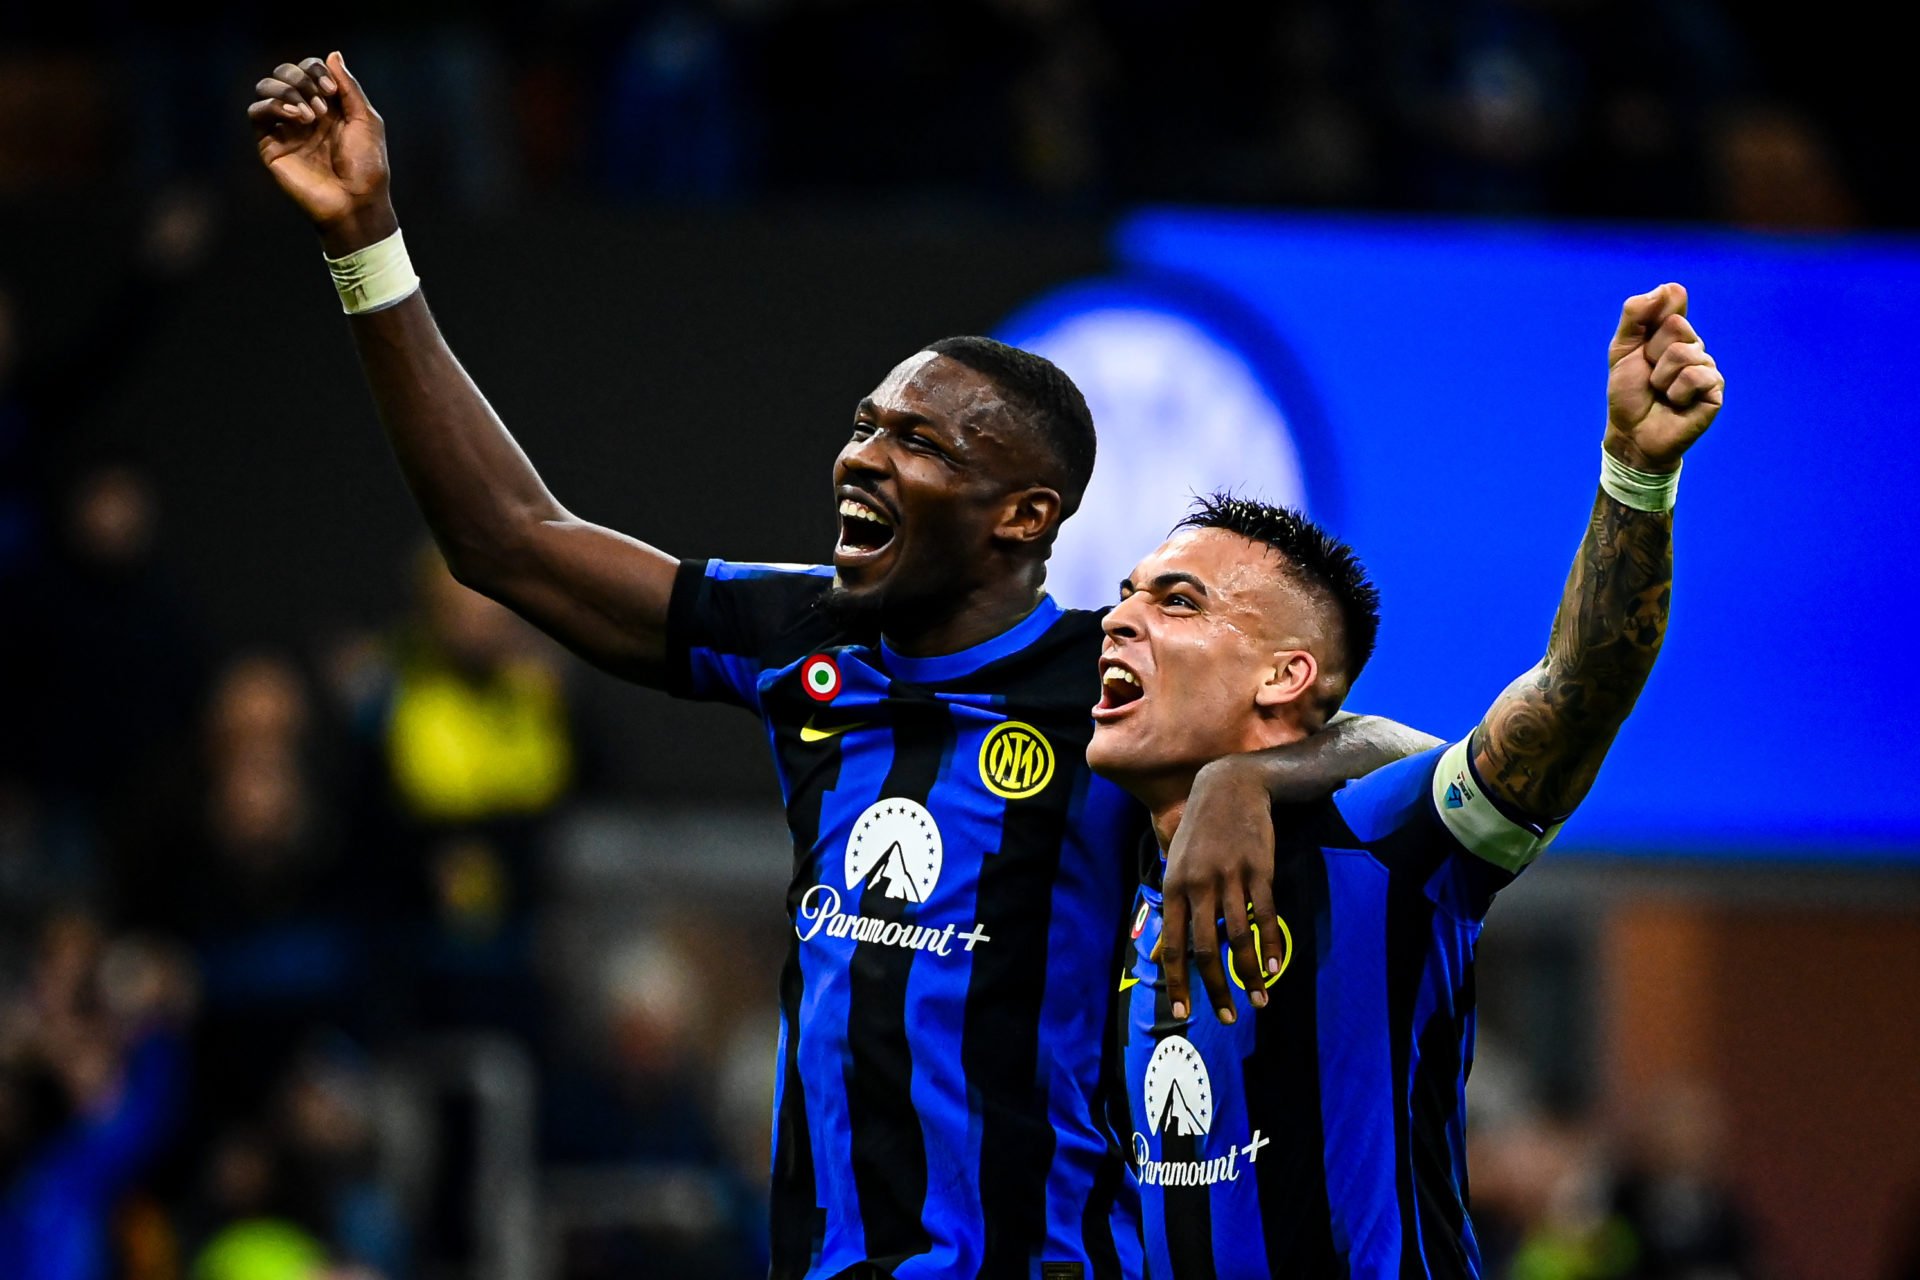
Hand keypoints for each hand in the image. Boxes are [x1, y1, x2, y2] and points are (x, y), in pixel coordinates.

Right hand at [247, 52, 395, 251]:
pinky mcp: (270, 144)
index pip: (307, 69)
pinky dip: (272, 105)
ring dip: (288, 91)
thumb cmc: (367, 166)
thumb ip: (348, 87)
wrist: (356, 202)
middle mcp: (304, 112)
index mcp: (327, 104)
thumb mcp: (366, 120)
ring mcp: (285, 128)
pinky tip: (295, 117)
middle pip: (284, 73)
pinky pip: (256, 113)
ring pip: (265, 87)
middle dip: (301, 79)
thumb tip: (332, 54)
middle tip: (323, 108)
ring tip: (310, 116)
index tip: (331, 91)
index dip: (315, 70)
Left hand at [1157, 755, 1284, 1024]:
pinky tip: (1274, 967)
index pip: (1173, 944)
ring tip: (1258, 1000)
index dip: (1177, 981)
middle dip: (1216, 988)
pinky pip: (1263, 916)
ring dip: (1249, 974)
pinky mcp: (1259, 870)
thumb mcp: (1177, 864)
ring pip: (1239, 938)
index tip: (1183, 1011)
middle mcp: (1199, 885)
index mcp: (1174, 887)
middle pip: (1206, 949)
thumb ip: (1174, 908)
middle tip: (1228, 1017)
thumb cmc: (1200, 830)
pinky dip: (1270, 944)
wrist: (1229, 786)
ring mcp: (1230, 877)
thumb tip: (1163, 951)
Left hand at [1605, 283, 1724, 471]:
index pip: (1671, 301)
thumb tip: (1669, 286)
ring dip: (1660, 378)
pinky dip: (1676, 392)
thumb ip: (1636, 315)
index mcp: (1674, 332)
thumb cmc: (1628, 393)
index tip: (1641, 342)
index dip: (1652, 319)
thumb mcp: (1622, 349)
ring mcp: (1707, 367)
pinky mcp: (1715, 389)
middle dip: (1652, 353)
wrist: (1631, 433)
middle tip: (1649, 375)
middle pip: (1677, 326)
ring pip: (1683, 353)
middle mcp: (1694, 345)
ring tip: (1661, 393)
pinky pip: (1695, 376)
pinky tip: (1676, 404)